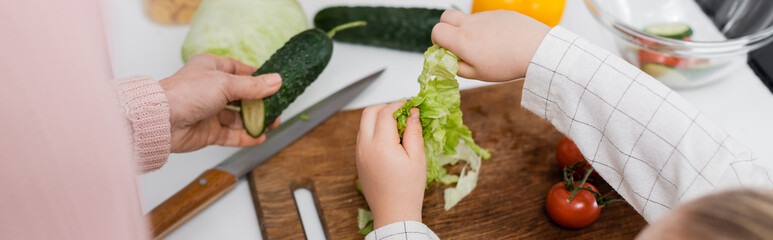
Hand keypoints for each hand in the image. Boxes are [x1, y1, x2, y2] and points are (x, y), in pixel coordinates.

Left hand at [160, 54, 280, 152]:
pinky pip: (230, 135)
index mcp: (211, 69)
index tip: (274, 83)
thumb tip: (276, 81)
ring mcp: (209, 111)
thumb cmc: (186, 93)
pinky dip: (245, 136)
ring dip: (255, 121)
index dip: (257, 77)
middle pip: (241, 96)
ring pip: (237, 117)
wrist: (161, 120)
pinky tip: (259, 137)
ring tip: (272, 124)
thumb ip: (253, 86)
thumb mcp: (226, 83)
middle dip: (260, 103)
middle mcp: (210, 89)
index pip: (239, 70)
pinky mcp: (207, 131)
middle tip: (276, 108)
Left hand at [357, 102, 425, 227]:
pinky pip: (362, 136)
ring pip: (363, 124)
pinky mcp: (359, 160)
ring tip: (397, 127)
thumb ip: (414, 131)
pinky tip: (389, 139)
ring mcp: (359, 153)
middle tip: (402, 112)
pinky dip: (373, 130)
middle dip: (385, 107)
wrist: (393, 213)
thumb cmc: (408, 189)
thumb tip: (413, 112)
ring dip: (378, 118)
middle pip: (369, 112)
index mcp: (381, 144)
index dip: (399, 104)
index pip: (386, 112)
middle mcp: (365, 146)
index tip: (411, 106)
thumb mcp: (417, 157)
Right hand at [431, 9, 550, 81]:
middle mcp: (470, 23)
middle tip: (457, 42)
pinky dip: (486, 27)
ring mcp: (485, 16)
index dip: (437, 41)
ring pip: (467, 18)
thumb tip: (448, 62)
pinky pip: (486, 18)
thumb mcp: (478, 74)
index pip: (436, 31)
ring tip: (484, 45)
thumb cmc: (506, 64)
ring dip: (468, 29)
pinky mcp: (500, 13)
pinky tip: (500, 40)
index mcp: (462, 40)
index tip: (446, 50)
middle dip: (446, 28)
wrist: (536, 49)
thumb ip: (458, 68)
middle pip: (446, 16)